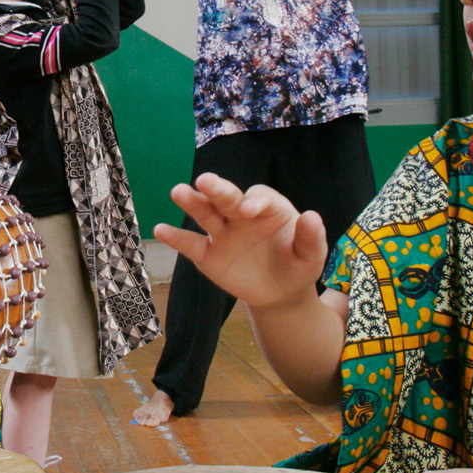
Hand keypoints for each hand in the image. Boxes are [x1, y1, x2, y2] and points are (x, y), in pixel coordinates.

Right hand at [152, 173, 326, 307]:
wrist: (281, 291)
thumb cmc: (298, 265)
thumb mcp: (311, 255)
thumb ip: (311, 237)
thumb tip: (312, 216)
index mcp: (269, 208)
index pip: (259, 197)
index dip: (254, 201)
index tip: (248, 211)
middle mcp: (241, 214)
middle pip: (227, 198)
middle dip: (217, 189)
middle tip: (205, 180)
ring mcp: (222, 233)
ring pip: (205, 213)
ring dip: (192, 202)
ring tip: (178, 192)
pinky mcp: (208, 255)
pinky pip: (191, 244)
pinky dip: (176, 238)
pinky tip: (160, 230)